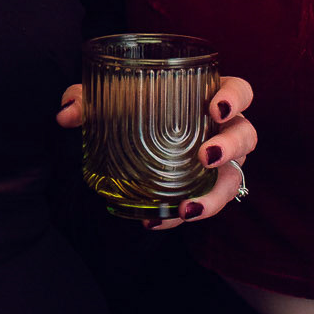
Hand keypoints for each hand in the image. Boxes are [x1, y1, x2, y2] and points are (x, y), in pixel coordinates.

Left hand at [56, 75, 256, 227]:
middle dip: (231, 147)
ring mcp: (221, 163)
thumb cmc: (136, 106)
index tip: (217, 109)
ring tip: (187, 208)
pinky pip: (201, 206)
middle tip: (206, 156)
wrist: (133, 138)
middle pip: (247, 136)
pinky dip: (178, 218)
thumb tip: (66, 112)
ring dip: (215, 197)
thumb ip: (90, 99)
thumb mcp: (113, 99)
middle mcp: (225, 131)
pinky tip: (154, 223)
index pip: (241, 91)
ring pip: (234, 179)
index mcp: (210, 97)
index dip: (236, 99)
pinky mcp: (204, 190)